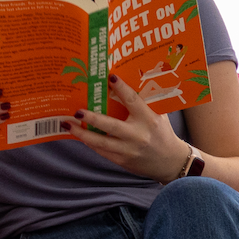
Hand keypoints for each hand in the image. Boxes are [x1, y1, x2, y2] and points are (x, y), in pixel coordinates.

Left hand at [64, 76, 194, 181]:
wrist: (170, 162)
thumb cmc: (162, 133)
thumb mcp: (158, 116)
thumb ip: (144, 103)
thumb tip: (123, 85)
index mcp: (149, 120)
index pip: (134, 101)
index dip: (122, 89)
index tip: (110, 77)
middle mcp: (138, 135)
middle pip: (111, 126)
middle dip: (92, 118)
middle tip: (77, 111)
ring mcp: (128, 150)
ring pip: (101, 142)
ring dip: (82, 133)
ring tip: (68, 125)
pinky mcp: (122, 161)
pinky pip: (102, 151)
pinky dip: (90, 143)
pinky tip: (79, 135)